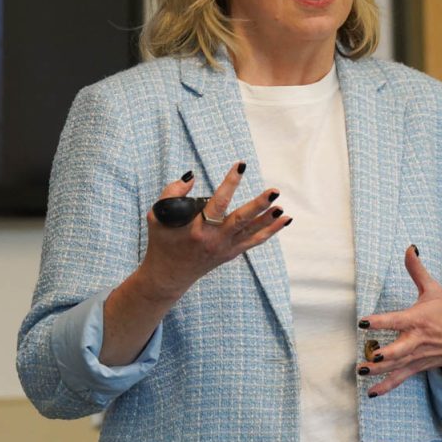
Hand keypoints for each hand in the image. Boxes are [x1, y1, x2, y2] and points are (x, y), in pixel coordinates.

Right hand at [136, 163, 290, 302]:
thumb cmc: (162, 243)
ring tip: (282, 206)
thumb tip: (192, 176)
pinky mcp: (231, 253)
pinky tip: (284, 219)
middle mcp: (214, 240)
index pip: (217, 203)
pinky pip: (254, 240)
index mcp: (197, 229)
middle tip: (274, 191)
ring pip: (252, 232)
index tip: (240, 166)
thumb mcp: (156, 216)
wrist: (169, 275)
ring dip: (269, 219)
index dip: (230, 183)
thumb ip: (171, 193)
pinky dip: (270, 230)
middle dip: (259, 205)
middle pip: (241, 220)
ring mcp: (225, 248)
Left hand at [357, 245, 441, 396]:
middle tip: (370, 355)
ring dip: (379, 371)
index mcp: (418, 319)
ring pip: (397, 365)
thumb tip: (409, 247)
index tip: (364, 322)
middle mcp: (417, 340)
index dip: (381, 321)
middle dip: (386, 353)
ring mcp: (417, 356)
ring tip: (361, 372)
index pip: (397, 320)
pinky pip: (401, 378)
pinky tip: (371, 392)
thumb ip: (417, 270)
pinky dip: (387, 386)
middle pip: (401, 349)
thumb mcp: (434, 290)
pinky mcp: (417, 367)